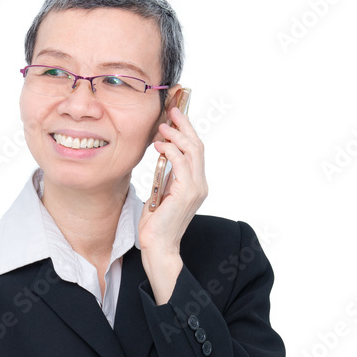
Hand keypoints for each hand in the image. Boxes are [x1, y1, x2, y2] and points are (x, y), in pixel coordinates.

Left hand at [138, 104, 208, 255]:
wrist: (158, 246)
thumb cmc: (156, 223)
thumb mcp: (162, 192)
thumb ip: (167, 175)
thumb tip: (163, 155)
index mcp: (196, 184)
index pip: (196, 151)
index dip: (187, 131)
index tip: (175, 116)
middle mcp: (200, 184)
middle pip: (198, 145)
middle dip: (185, 125)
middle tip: (171, 111)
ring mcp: (196, 189)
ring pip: (193, 151)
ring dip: (177, 135)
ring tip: (162, 126)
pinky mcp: (186, 193)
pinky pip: (181, 163)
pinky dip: (170, 150)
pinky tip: (159, 145)